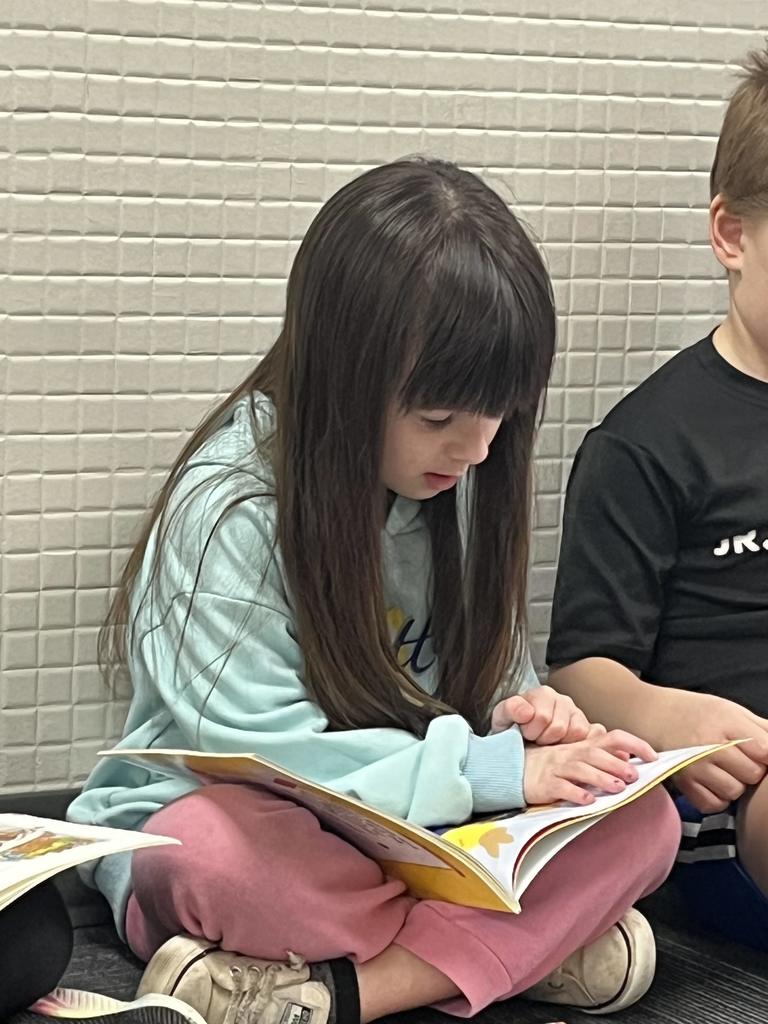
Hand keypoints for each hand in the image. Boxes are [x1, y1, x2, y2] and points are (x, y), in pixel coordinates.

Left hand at [491, 685, 592, 744]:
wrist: (521, 740)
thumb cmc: (512, 728)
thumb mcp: (502, 718)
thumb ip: (510, 709)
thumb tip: (527, 712)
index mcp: (543, 694)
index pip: (542, 717)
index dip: (530, 731)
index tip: (523, 733)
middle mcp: (563, 700)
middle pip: (559, 728)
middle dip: (543, 739)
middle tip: (535, 740)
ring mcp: (578, 714)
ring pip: (576, 733)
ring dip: (560, 744)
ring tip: (548, 743)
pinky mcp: (590, 728)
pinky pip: (593, 736)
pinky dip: (579, 746)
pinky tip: (563, 747)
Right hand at [523, 729, 656, 805]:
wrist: (514, 769)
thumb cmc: (551, 763)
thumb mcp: (576, 755)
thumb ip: (601, 753)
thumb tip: (627, 754)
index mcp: (583, 746)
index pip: (612, 737)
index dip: (634, 744)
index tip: (653, 756)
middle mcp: (571, 754)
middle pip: (596, 754)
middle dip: (617, 764)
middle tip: (635, 775)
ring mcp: (557, 769)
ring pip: (581, 770)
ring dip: (601, 778)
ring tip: (618, 788)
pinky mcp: (545, 785)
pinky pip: (561, 788)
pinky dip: (575, 794)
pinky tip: (588, 801)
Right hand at [663, 693, 767, 812]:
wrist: (651, 713)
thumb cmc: (694, 710)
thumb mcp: (729, 708)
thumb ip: (761, 727)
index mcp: (725, 721)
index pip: (766, 750)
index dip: (767, 755)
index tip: (761, 752)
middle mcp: (709, 744)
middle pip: (753, 773)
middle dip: (752, 768)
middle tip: (739, 758)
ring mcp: (694, 765)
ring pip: (735, 790)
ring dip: (736, 784)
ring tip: (725, 769)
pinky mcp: (683, 782)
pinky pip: (714, 804)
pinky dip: (718, 797)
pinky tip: (713, 781)